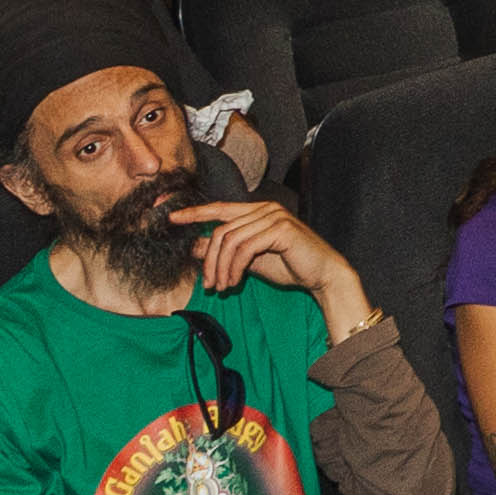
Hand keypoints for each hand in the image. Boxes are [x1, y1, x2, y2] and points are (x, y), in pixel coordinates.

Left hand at [172, 197, 351, 307]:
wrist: (322, 275)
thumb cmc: (290, 266)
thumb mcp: (250, 260)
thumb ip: (226, 251)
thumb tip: (196, 247)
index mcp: (258, 211)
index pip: (220, 208)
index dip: (195, 213)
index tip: (173, 218)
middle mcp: (265, 208)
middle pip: (221, 230)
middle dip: (210, 260)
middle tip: (209, 285)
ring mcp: (274, 216)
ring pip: (230, 240)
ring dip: (221, 268)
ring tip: (223, 287)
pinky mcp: (280, 229)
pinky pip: (245, 248)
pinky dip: (234, 268)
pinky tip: (234, 282)